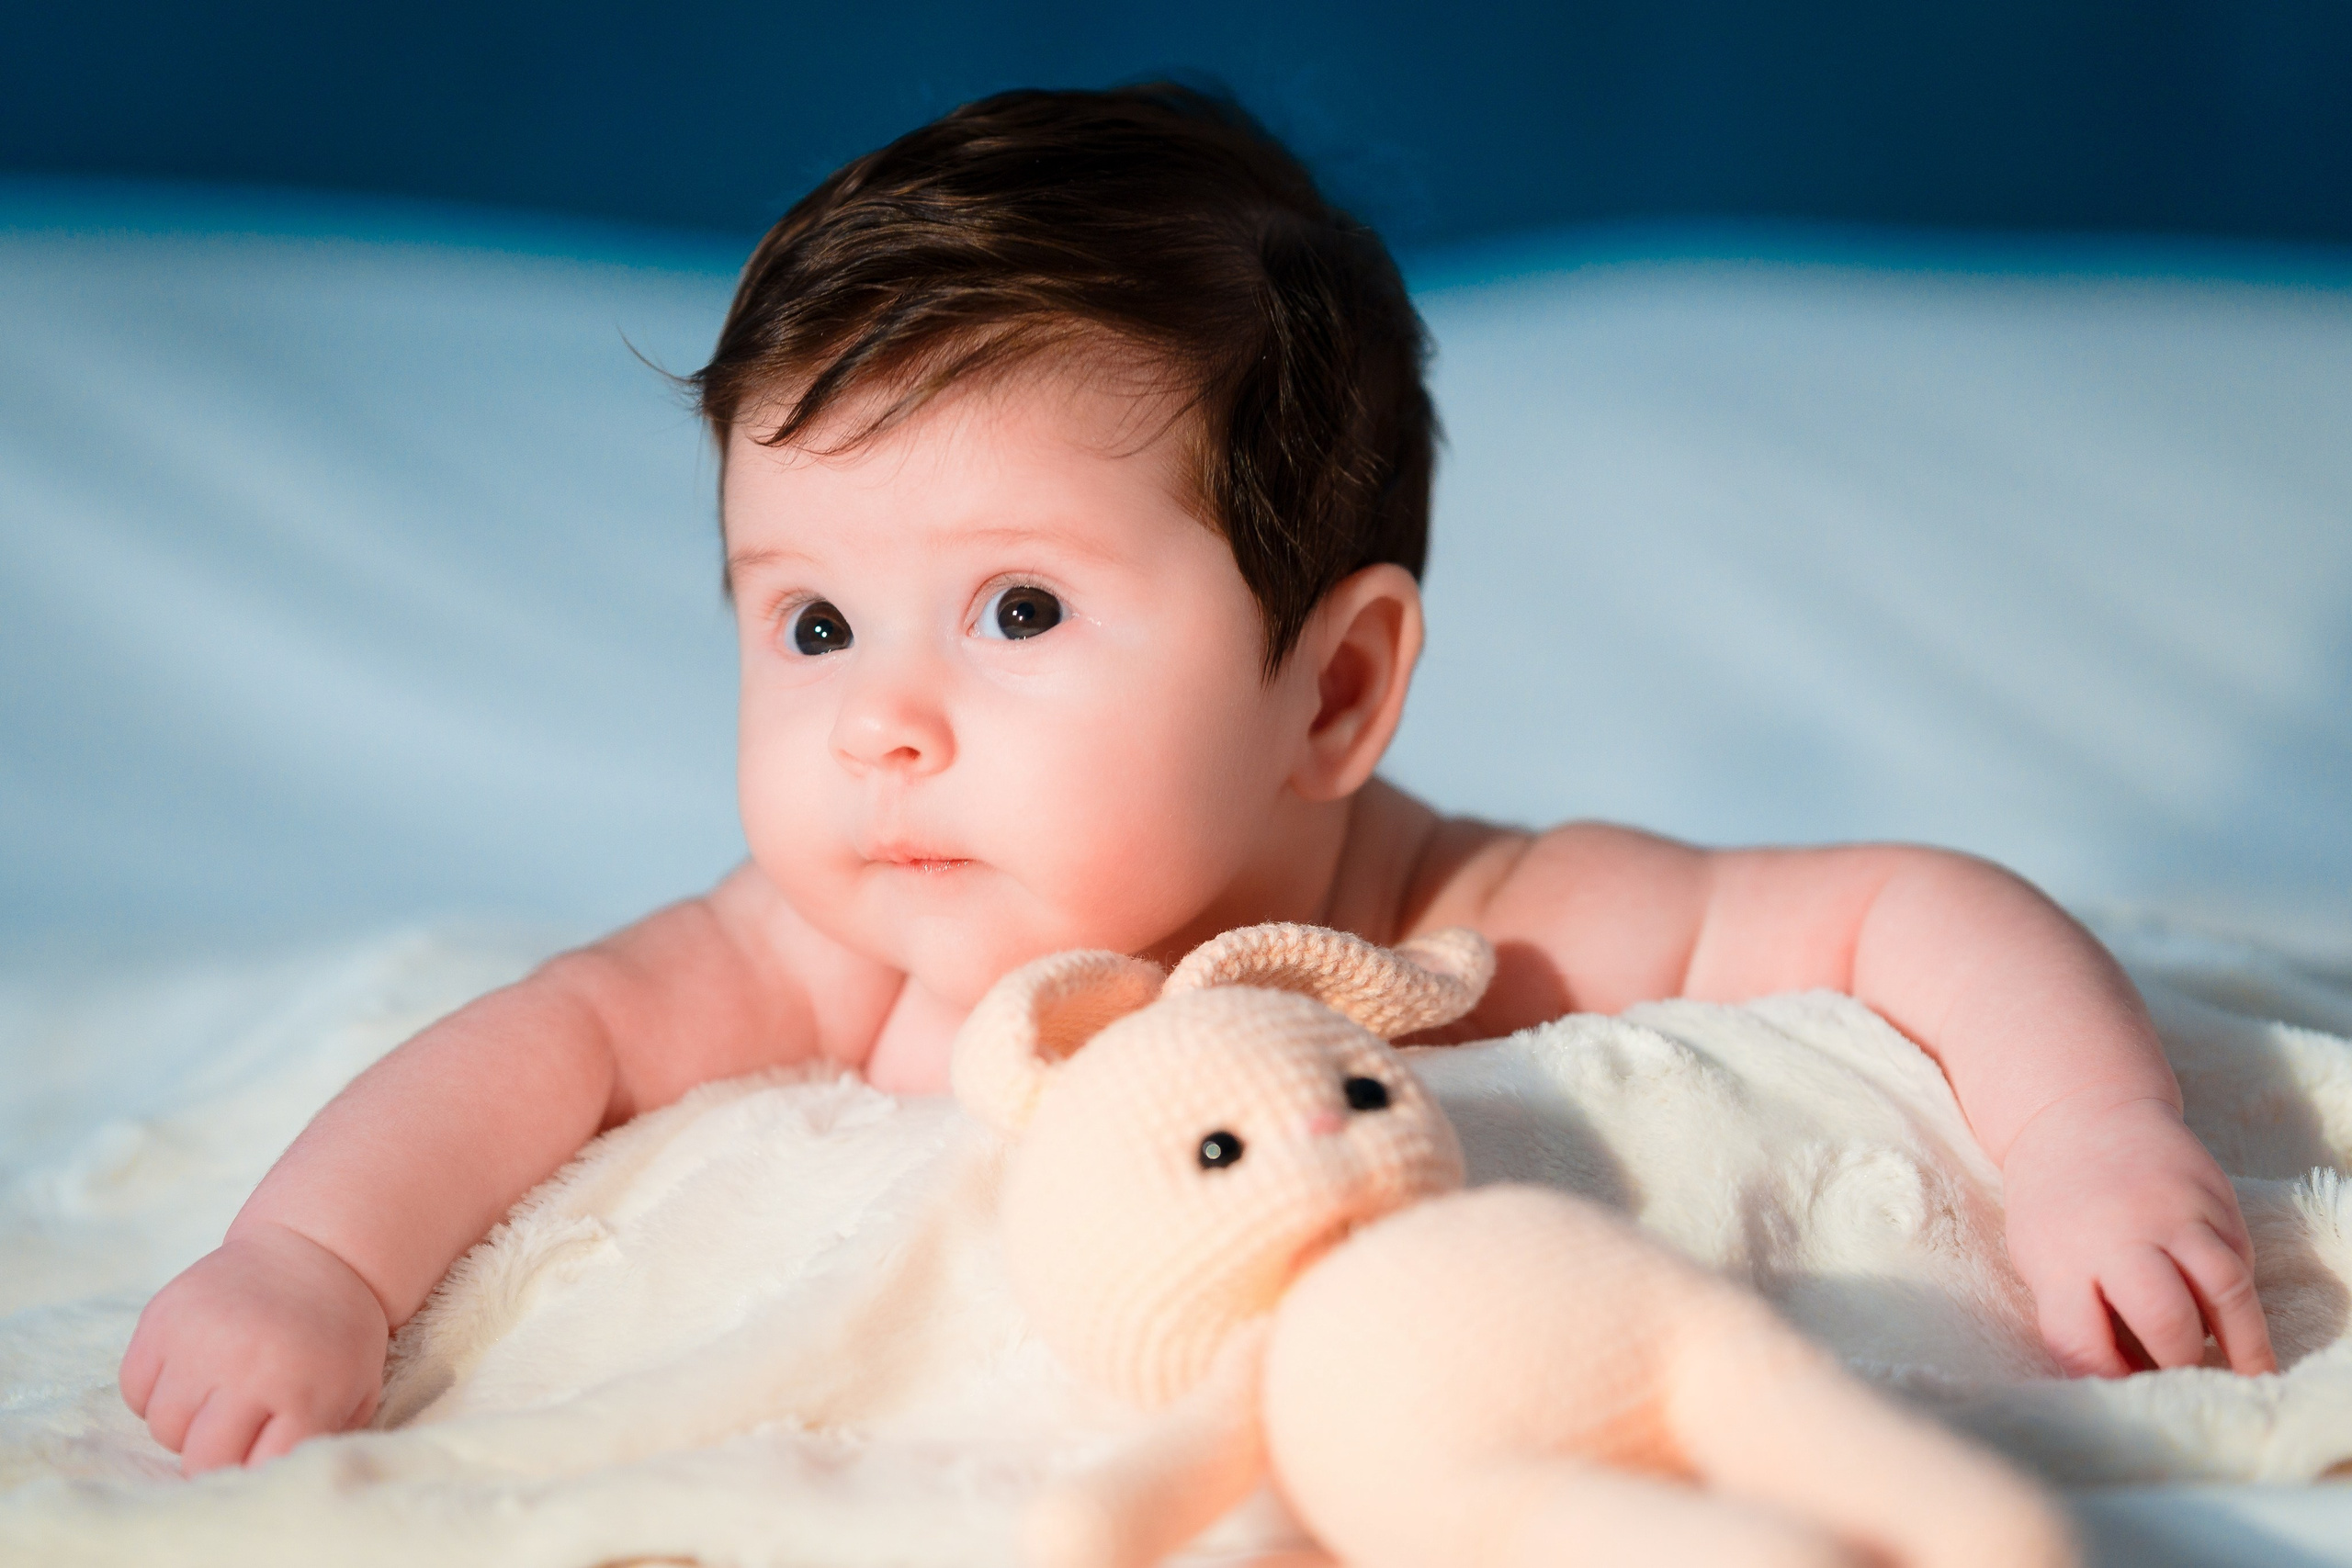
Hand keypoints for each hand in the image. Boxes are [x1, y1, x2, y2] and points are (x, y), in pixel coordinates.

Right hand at [119, 1223, 390, 1473]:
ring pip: (163, 1427)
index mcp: (305, 1390)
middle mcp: (248, 1368)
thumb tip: (276, 1476)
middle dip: (217, 1456)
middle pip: (202, 1459)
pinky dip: (155, 1391)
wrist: (315, 1247)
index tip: (265, 1449)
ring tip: (216, 1393)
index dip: (258, 1466)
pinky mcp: (164, 1317)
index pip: (257, 1470)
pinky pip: (135, 1388)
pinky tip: (190, 1370)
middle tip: (235, 1429)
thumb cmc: (337, 1330)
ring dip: (186, 1423)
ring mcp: (201, 1340)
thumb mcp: (358, 1384)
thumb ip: (325, 1436)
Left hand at [2001, 1092, 2274, 1376]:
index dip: (2108, 1376)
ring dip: (2242, 1342)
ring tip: (2248, 1373)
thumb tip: (2129, 1373)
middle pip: (2166, 1319)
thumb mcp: (2039, 1254)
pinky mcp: (2216, 1200)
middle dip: (2179, 1361)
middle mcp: (2121, 1234)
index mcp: (2061, 1257)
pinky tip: (2231, 1314)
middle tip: (2182, 1375)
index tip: (2125, 1389)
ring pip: (2225, 1290)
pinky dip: (2238, 1297)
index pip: (2082, 1340)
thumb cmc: (2055, 1204)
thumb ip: (2074, 1310)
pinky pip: (2239, 1262)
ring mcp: (2176, 1212)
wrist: (2080, 1113)